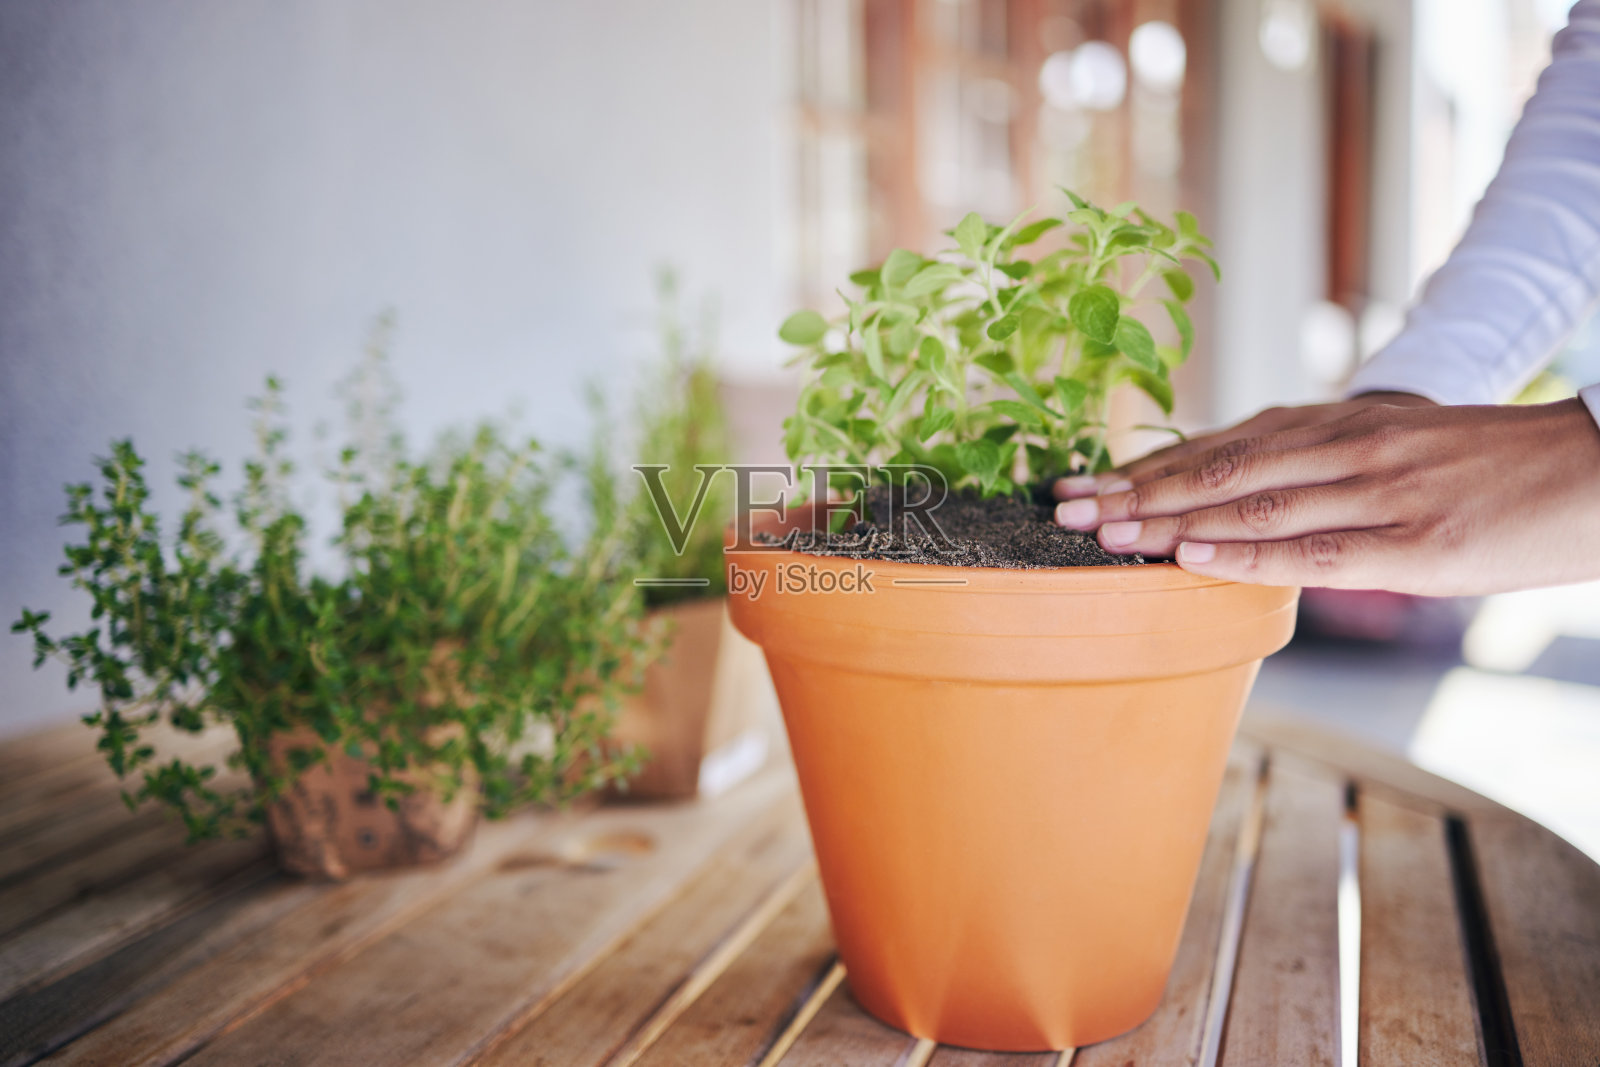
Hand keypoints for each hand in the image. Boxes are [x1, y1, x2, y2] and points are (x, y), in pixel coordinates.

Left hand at [1051, 398, 1599, 594]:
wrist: (1599, 465)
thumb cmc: (1493, 466)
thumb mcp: (1397, 446)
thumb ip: (1323, 464)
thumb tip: (1245, 498)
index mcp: (1338, 425)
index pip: (1220, 446)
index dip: (1146, 466)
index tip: (1083, 482)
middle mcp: (1345, 449)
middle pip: (1218, 470)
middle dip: (1134, 492)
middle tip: (1063, 510)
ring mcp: (1378, 493)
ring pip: (1252, 506)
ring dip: (1168, 522)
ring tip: (1103, 536)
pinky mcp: (1414, 542)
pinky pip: (1314, 550)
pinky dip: (1246, 554)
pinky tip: (1191, 559)